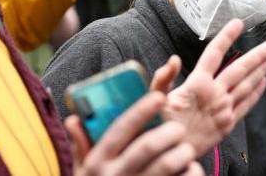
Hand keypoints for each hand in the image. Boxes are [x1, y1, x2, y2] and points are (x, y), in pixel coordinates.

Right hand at [66, 92, 203, 175]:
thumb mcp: (81, 172)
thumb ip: (81, 145)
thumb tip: (74, 119)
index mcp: (97, 162)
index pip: (120, 129)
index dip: (141, 111)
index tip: (160, 97)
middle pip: (148, 146)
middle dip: (169, 131)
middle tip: (178, 128)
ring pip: (168, 164)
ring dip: (183, 152)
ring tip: (186, 149)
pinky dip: (191, 173)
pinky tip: (191, 169)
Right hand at [151, 19, 265, 156]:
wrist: (170, 156)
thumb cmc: (160, 126)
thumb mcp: (155, 99)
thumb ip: (163, 78)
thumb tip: (174, 60)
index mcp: (197, 84)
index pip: (214, 54)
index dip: (227, 36)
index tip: (238, 23)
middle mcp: (214, 95)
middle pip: (239, 69)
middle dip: (257, 55)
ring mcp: (224, 110)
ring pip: (247, 85)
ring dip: (261, 70)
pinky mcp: (228, 124)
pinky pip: (247, 105)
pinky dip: (257, 92)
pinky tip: (264, 82)